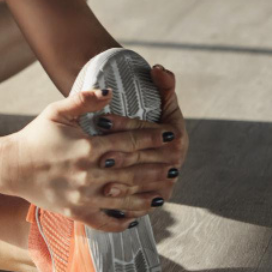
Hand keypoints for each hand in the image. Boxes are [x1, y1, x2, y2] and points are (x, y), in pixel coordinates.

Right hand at [0, 87, 175, 230]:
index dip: (153, 137)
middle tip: (177, 164)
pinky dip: (123, 221)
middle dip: (158, 166)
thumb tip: (110, 90)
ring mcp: (83, 195)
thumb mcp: (56, 112)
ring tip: (164, 192)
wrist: (10, 166)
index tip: (170, 135)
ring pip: (126, 198)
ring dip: (148, 195)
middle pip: (134, 170)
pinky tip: (136, 217)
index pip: (130, 141)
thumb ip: (84, 100)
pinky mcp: (76, 212)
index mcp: (87, 147)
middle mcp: (89, 173)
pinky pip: (106, 221)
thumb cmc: (34, 136)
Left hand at [93, 64, 187, 204]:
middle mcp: (174, 161)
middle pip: (142, 157)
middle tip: (95, 152)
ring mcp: (167, 181)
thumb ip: (163, 85)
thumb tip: (158, 68)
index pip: (147, 130)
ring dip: (122, 182)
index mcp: (176, 135)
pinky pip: (142, 202)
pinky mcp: (157, 198)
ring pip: (142, 182)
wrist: (149, 148)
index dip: (124, 125)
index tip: (100, 120)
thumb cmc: (149, 121)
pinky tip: (108, 198)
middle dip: (119, 154)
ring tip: (101, 179)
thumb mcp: (159, 102)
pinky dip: (126, 202)